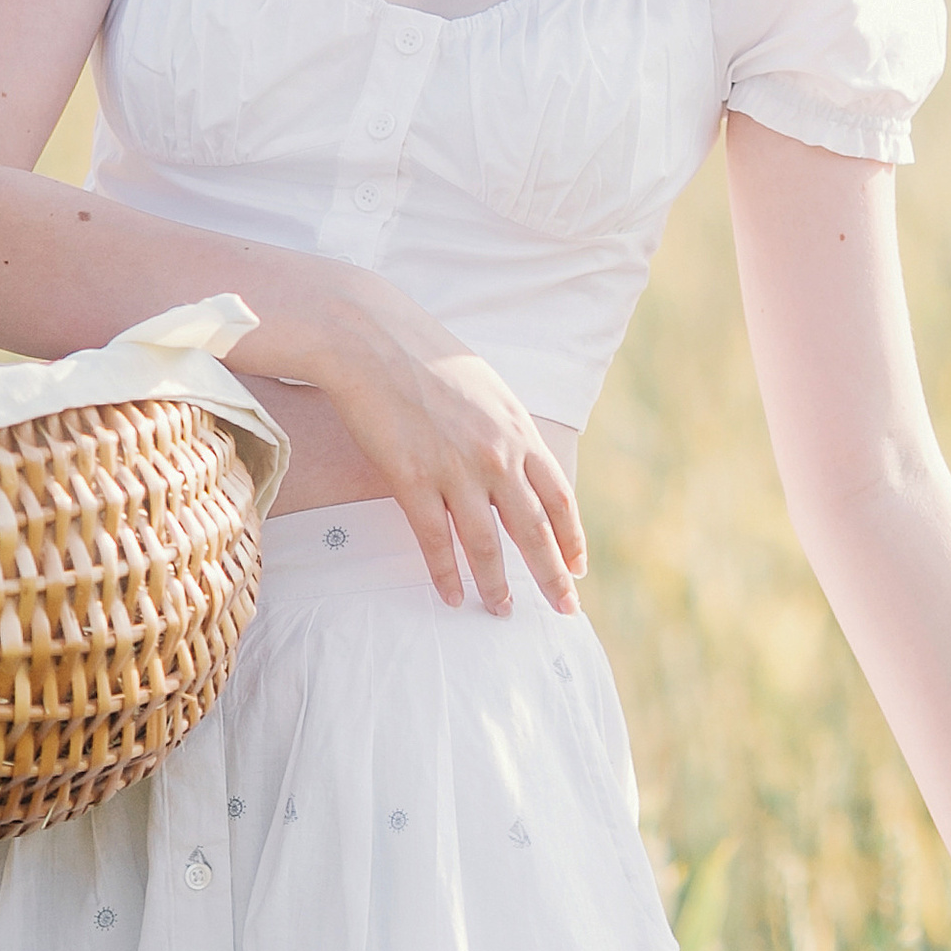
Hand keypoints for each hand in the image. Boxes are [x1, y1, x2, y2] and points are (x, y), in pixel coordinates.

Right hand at [316, 289, 584, 618]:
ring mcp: (455, 469)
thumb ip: (508, 430)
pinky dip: (446, 573)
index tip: (577, 568)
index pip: (559, 499)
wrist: (372, 339)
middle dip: (552, 576)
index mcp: (519, 431)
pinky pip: (436, 540)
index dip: (571, 539)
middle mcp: (496, 455)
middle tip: (564, 609)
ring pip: (486, 545)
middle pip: (534, 530)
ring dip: (497, 585)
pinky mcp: (412, 478)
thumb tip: (521, 463)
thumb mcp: (489, 389)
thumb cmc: (428, 357)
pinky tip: (453, 596)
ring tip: (502, 612)